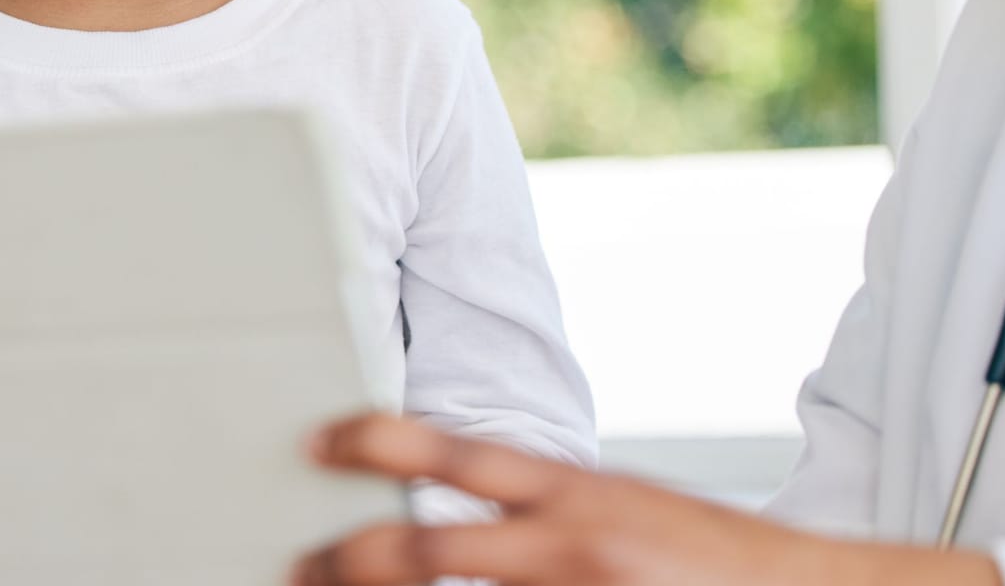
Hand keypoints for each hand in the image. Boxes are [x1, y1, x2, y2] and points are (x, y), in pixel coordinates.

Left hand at [292, 414, 1003, 585]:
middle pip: (427, 553)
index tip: (317, 443)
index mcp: (577, 491)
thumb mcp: (617, 505)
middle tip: (298, 563)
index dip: (374, 442)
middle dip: (349, 562)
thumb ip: (536, 507)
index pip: (454, 453)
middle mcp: (573, 546)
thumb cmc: (706, 556)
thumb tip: (439, 514)